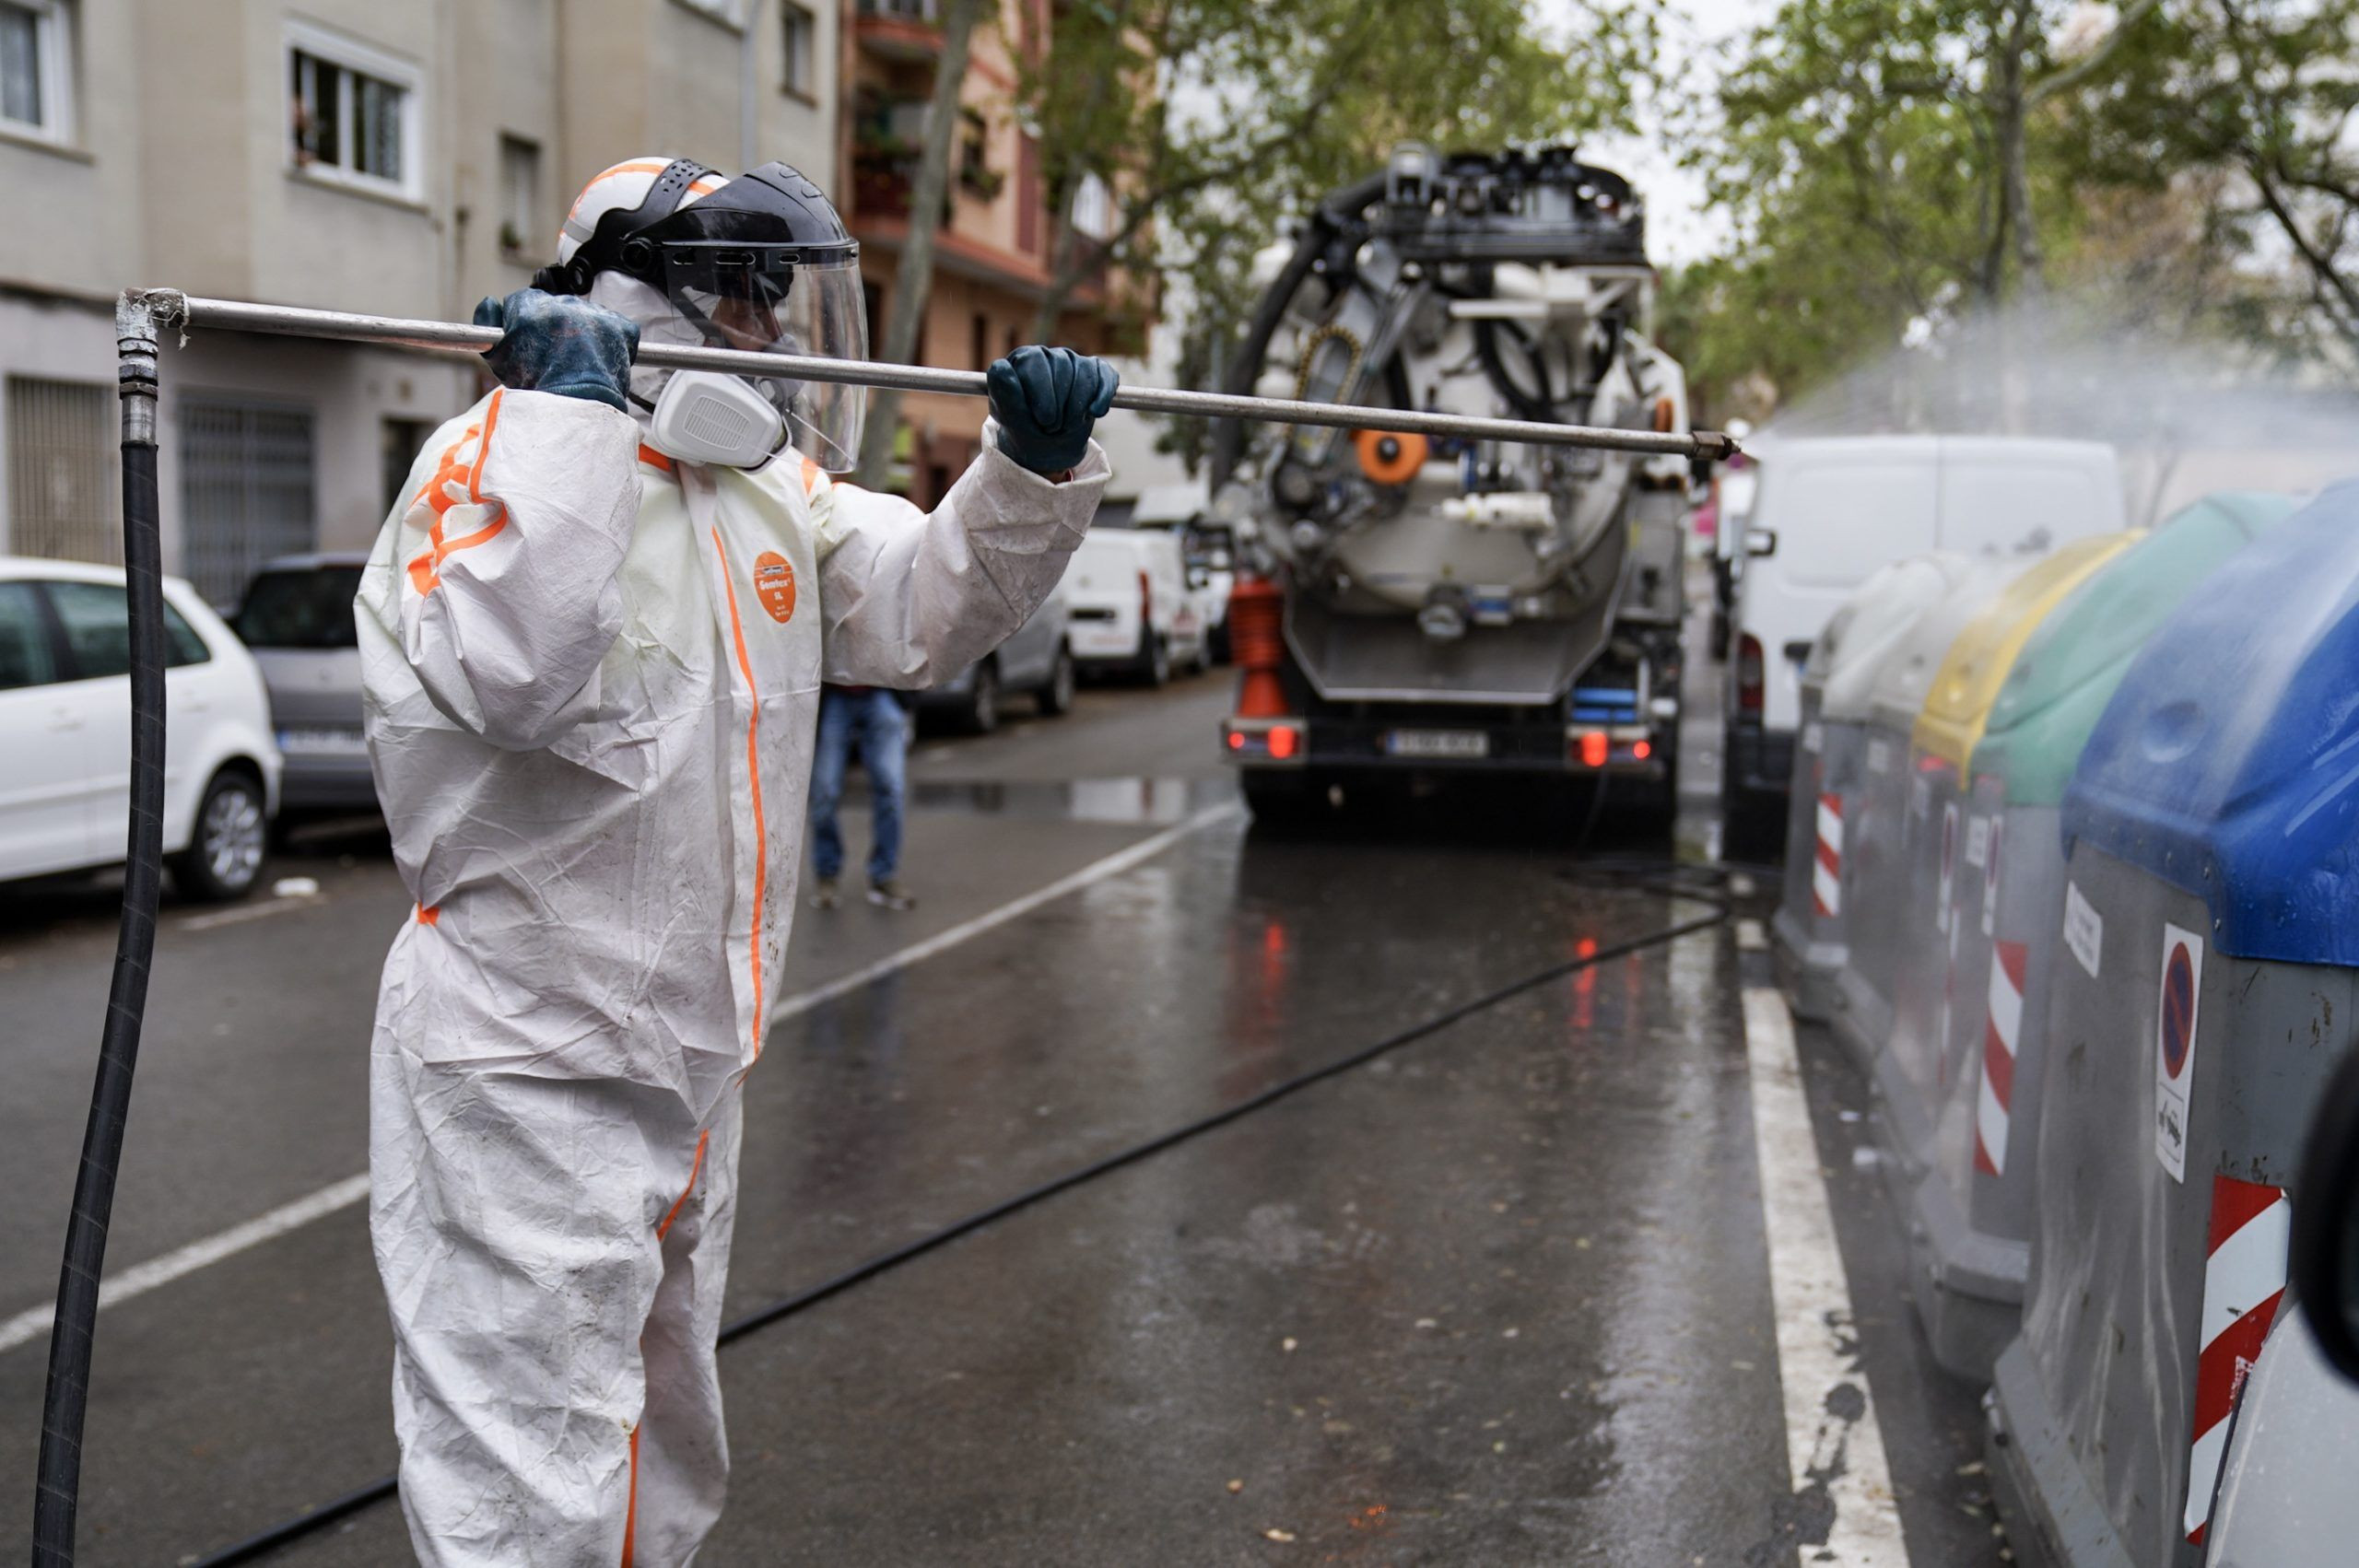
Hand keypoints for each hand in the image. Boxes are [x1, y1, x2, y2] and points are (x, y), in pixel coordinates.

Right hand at [473, 289, 638, 412]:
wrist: (575, 407)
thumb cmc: (534, 385)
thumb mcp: (497, 355)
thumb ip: (486, 321)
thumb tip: (489, 302)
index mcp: (530, 305)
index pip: (523, 301)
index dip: (524, 322)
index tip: (530, 340)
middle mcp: (563, 303)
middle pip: (555, 307)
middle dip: (554, 326)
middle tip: (555, 354)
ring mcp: (593, 314)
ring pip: (585, 314)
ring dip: (581, 331)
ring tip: (578, 360)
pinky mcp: (619, 327)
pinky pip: (615, 324)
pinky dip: (611, 338)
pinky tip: (599, 357)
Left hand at [986, 346, 1118, 475]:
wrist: (1047, 447)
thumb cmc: (1025, 429)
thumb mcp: (1011, 419)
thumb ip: (1005, 394)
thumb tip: (1000, 366)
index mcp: (1022, 360)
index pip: (1035, 360)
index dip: (1042, 392)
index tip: (1042, 420)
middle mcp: (1048, 355)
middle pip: (1062, 366)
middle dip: (1060, 404)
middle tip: (1052, 429)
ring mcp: (1073, 361)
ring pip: (1084, 374)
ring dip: (1078, 407)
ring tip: (1066, 426)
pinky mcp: (1095, 371)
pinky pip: (1105, 376)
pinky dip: (1102, 396)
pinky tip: (1095, 412)